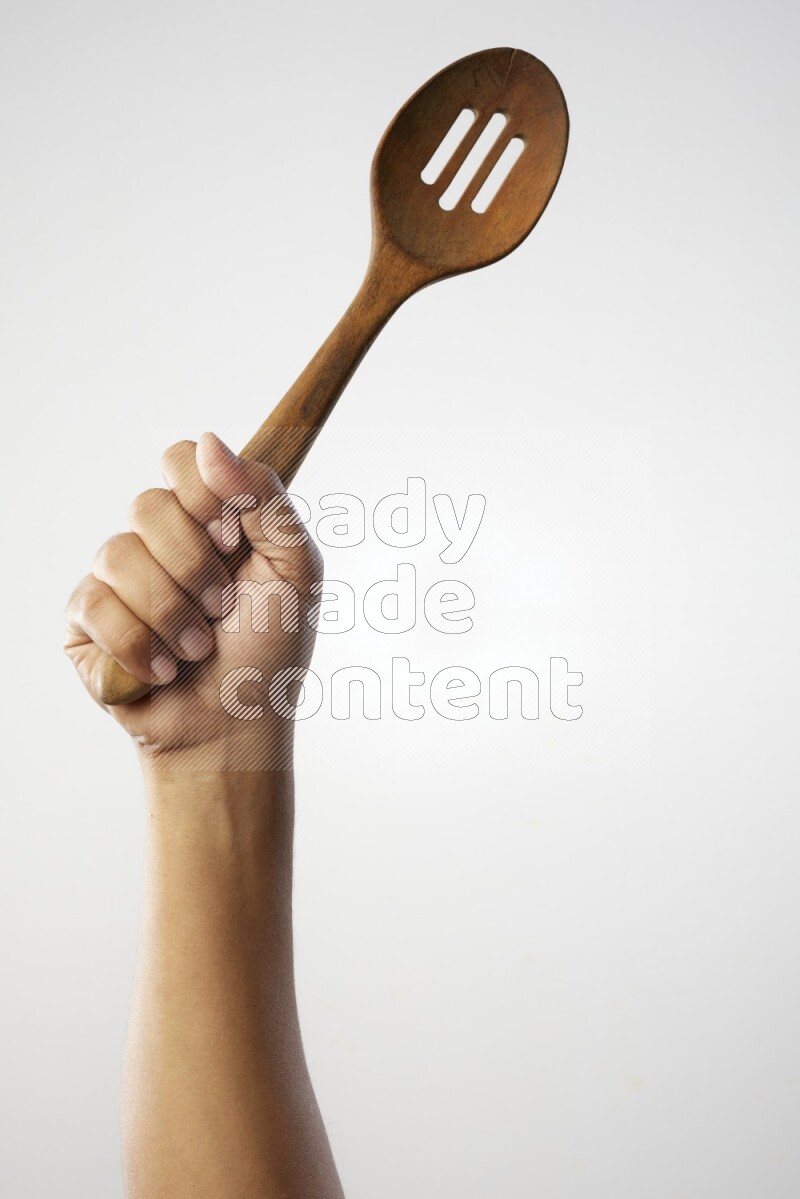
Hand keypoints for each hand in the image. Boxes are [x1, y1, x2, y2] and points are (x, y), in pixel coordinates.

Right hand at [64, 432, 322, 773]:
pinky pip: (93, 603)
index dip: (204, 495)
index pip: (182, 459)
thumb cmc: (270, 651)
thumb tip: (209, 441)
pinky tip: (160, 670)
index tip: (234, 538)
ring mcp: (117, 579)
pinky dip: (137, 645)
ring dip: (171, 614)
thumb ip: (265, 497)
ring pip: (118, 555)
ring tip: (196, 651)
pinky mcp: (85, 622)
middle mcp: (159, 541)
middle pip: (147, 504)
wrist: (234, 727)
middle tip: (223, 608)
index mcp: (210, 519)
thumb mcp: (295, 568)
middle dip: (195, 567)